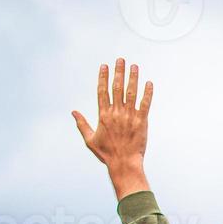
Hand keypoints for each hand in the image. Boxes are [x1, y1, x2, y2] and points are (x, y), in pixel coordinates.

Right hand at [72, 59, 152, 198]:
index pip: (102, 91)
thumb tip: (73, 112)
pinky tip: (149, 83)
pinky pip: (145, 104)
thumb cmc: (107, 154)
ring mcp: (129, 117)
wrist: (124, 164)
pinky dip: (147, 93)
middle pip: (117, 88)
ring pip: (131, 93)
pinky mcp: (141, 122)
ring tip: (134, 66)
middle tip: (120, 59)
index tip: (104, 66)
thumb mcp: (90, 140)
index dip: (103, 77)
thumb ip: (82, 124)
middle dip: (118, 72)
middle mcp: (116, 113)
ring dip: (133, 78)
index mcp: (103, 116)